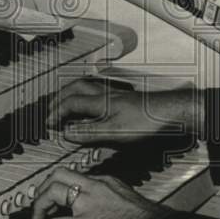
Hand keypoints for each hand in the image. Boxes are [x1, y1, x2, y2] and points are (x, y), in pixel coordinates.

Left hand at [18, 166, 172, 218]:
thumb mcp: (132, 204)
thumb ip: (117, 205)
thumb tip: (113, 218)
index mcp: (107, 181)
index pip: (79, 176)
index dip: (64, 186)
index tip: (59, 197)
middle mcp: (95, 186)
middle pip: (59, 174)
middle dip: (45, 186)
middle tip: (39, 201)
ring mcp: (88, 203)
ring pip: (53, 191)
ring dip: (39, 204)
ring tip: (35, 217)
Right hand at [46, 78, 201, 144]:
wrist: (171, 112)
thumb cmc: (145, 122)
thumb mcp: (114, 132)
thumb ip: (88, 132)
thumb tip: (66, 133)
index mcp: (99, 102)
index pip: (70, 103)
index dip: (56, 113)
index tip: (48, 124)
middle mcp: (105, 94)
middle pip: (76, 88)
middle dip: (60, 97)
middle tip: (51, 109)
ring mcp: (115, 93)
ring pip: (87, 85)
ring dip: (72, 91)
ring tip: (65, 102)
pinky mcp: (125, 97)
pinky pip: (98, 89)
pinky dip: (87, 93)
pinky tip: (93, 102)